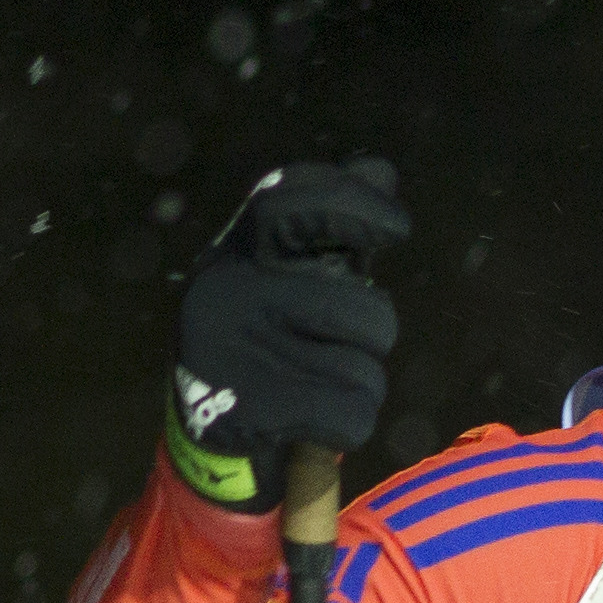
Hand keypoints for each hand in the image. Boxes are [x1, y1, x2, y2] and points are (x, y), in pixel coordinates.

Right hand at [165, 160, 406, 506]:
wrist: (205, 431)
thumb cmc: (269, 337)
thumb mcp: (289, 274)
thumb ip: (331, 227)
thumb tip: (379, 170)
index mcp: (236, 252)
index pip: (290, 200)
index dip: (353, 204)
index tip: (397, 227)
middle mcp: (226, 292)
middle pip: (353, 305)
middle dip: (375, 329)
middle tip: (355, 341)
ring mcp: (235, 351)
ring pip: (359, 368)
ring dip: (363, 382)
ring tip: (326, 382)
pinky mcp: (248, 410)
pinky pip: (349, 413)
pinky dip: (352, 424)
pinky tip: (322, 423)